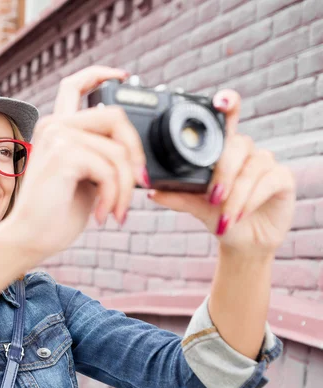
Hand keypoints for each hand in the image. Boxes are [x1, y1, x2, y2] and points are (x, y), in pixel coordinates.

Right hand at [3, 66, 149, 261]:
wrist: (29, 238)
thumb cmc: (56, 213)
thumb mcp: (86, 178)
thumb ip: (101, 157)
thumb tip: (135, 153)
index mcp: (57, 128)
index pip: (74, 85)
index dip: (101, 74)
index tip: (124, 76)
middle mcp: (54, 125)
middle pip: (115, 115)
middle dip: (135, 151)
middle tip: (138, 183)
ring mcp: (57, 137)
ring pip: (117, 150)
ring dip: (127, 187)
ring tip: (117, 210)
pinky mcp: (62, 155)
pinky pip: (109, 169)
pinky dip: (115, 195)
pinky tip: (104, 213)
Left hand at [148, 90, 296, 256]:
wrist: (241, 240)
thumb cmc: (217, 215)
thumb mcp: (193, 205)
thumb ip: (176, 195)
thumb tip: (152, 190)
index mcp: (222, 150)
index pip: (227, 119)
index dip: (227, 104)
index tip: (219, 100)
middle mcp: (245, 150)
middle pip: (237, 146)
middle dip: (224, 173)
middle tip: (213, 197)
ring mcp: (265, 162)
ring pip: (251, 168)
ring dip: (236, 195)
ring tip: (224, 215)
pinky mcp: (283, 178)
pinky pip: (268, 181)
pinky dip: (250, 200)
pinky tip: (238, 215)